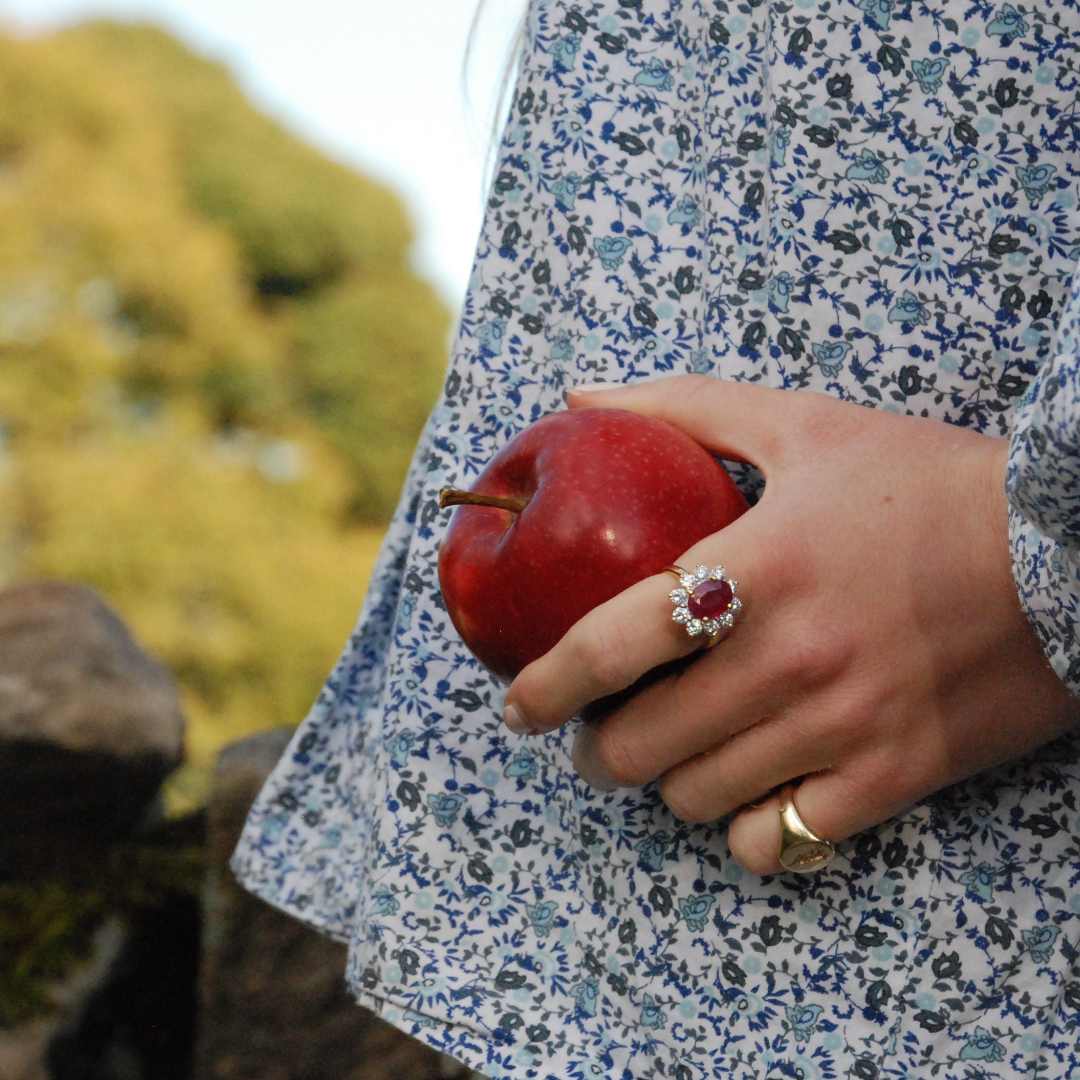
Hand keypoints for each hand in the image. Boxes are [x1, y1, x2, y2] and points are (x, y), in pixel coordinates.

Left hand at [502, 375, 1079, 873]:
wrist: (1070, 546)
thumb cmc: (927, 479)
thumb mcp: (804, 422)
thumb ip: (682, 407)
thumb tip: (579, 397)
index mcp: (757, 568)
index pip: (610, 645)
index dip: (545, 686)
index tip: (517, 706)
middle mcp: (791, 659)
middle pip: (641, 747)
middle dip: (597, 751)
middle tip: (596, 735)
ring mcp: (842, 728)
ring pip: (698, 799)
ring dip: (664, 783)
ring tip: (668, 755)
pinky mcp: (893, 776)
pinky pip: (778, 841)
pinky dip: (744, 827)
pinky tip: (745, 792)